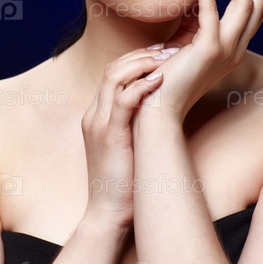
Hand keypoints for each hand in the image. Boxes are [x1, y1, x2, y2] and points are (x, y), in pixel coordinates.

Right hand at [81, 48, 164, 227]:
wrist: (108, 213)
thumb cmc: (123, 181)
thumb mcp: (126, 144)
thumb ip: (134, 123)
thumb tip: (158, 108)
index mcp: (97, 114)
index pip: (113, 73)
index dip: (137, 58)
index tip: (161, 54)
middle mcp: (94, 114)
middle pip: (113, 68)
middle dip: (141, 54)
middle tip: (168, 50)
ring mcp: (99, 123)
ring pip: (115, 77)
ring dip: (142, 63)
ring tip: (167, 59)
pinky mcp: (109, 135)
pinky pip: (123, 101)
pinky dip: (142, 86)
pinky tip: (160, 80)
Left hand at [136, 0, 262, 122]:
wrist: (158, 106)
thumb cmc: (168, 75)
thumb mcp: (187, 44)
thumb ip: (195, 21)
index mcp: (235, 48)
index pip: (255, 10)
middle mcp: (237, 49)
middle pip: (257, 2)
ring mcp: (226, 50)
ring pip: (246, 3)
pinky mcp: (208, 50)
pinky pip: (213, 10)